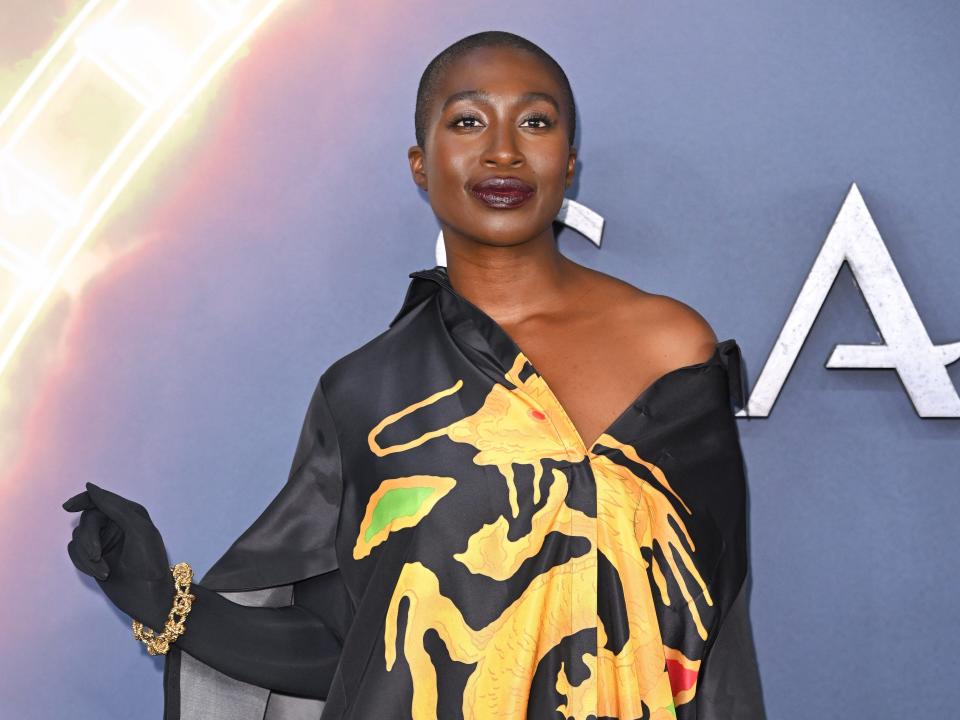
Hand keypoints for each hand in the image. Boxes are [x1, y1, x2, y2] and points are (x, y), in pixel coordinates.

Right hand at [63, 482, 174, 630]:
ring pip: (78, 538)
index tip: (68, 507)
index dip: (83, 499)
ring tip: (104, 570)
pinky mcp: (94, 559)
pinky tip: (102, 574)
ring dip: (87, 556)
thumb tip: (90, 488)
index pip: (101, 499)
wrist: (150, 594)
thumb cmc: (150, 561)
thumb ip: (115, 507)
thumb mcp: (137, 529)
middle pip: (87, 520)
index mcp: (129, 513)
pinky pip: (75, 553)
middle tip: (97, 554)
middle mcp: (115, 525)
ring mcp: (104, 542)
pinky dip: (84, 564)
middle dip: (89, 537)